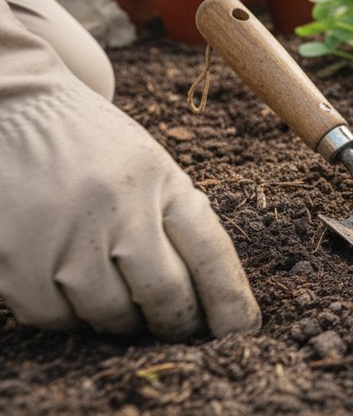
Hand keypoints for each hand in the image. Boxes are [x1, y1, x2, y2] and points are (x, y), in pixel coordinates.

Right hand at [0, 10, 259, 338]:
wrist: (11, 109)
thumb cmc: (91, 146)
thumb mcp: (149, 166)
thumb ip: (178, 219)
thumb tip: (211, 296)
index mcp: (158, 179)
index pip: (209, 253)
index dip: (230, 300)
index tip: (242, 330)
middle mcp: (114, 206)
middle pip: (165, 295)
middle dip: (177, 321)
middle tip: (178, 327)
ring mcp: (61, 234)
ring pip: (109, 314)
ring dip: (121, 321)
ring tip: (121, 304)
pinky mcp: (13, 259)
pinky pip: (53, 316)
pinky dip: (68, 315)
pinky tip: (71, 291)